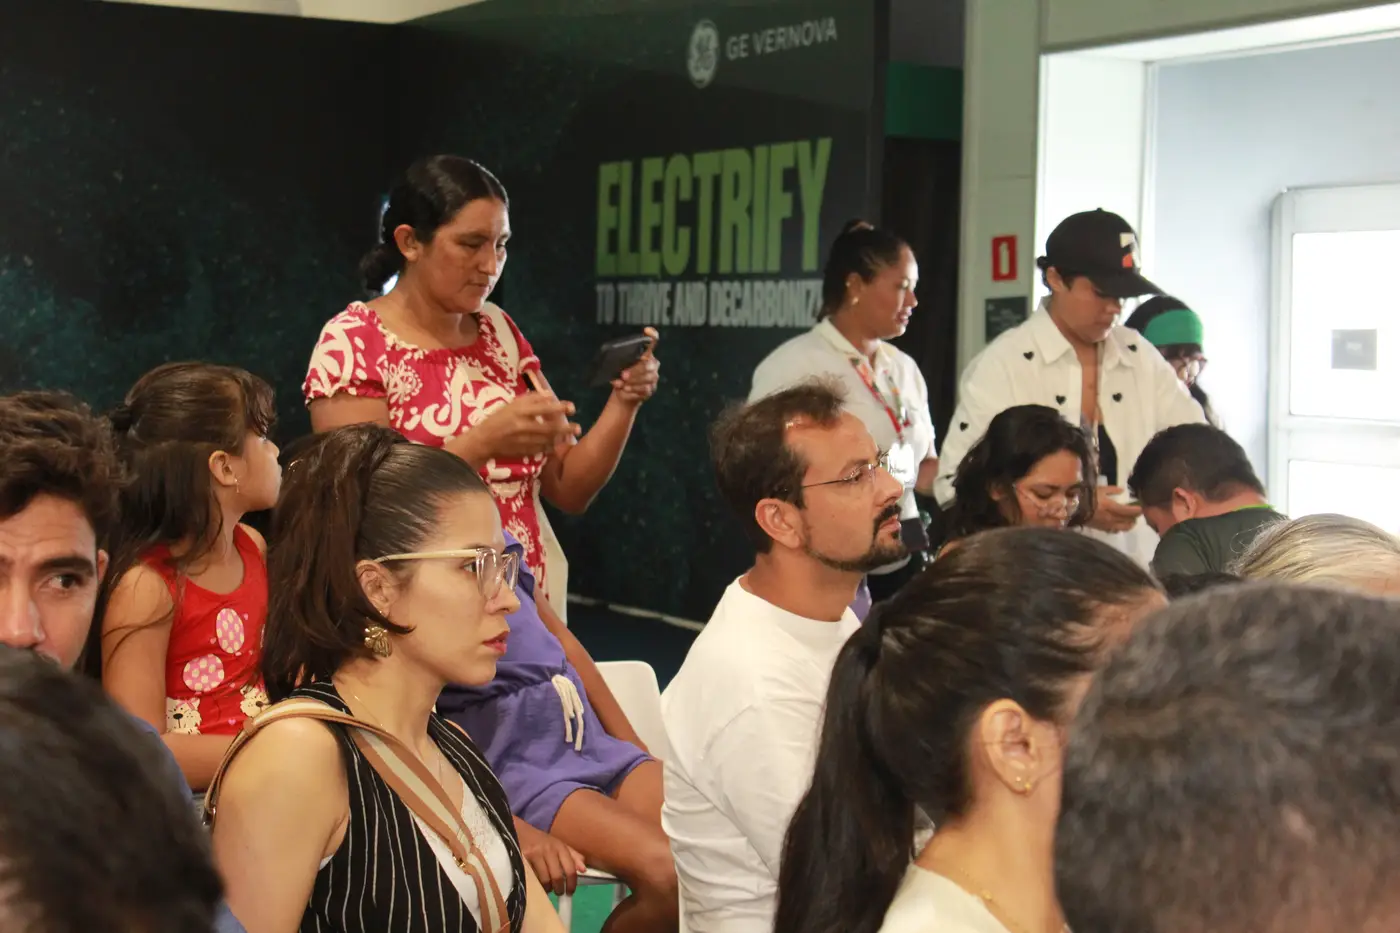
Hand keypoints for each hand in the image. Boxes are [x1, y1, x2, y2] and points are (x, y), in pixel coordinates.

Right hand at [459, 393, 580, 465]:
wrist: (484, 440)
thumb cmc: (498, 418)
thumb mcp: (512, 404)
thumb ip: (530, 399)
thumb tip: (550, 396)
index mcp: (519, 411)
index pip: (544, 408)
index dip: (560, 408)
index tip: (572, 408)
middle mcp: (522, 425)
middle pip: (549, 427)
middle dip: (566, 427)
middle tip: (578, 427)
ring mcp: (523, 440)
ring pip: (547, 439)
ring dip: (561, 438)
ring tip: (571, 435)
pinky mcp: (523, 451)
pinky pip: (541, 449)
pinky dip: (550, 446)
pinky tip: (556, 444)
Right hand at [515, 818, 585, 895]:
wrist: (519, 831)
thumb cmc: (541, 840)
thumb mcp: (558, 844)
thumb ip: (572, 856)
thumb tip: (584, 869)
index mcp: (560, 847)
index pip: (570, 868)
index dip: (572, 883)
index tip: (570, 892)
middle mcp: (549, 849)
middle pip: (557, 876)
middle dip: (559, 888)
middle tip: (558, 893)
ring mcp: (536, 854)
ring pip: (544, 879)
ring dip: (547, 888)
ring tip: (547, 889)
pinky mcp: (523, 858)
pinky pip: (532, 877)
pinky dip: (536, 884)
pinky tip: (537, 884)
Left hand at [611, 328, 660, 405]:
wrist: (625, 393)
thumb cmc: (621, 376)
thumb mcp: (618, 367)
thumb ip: (618, 366)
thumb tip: (617, 374)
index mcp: (645, 354)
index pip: (653, 341)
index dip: (652, 335)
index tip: (647, 330)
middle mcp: (652, 363)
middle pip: (648, 365)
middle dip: (636, 370)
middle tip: (624, 375)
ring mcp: (653, 377)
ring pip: (647, 378)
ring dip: (633, 381)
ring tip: (623, 384)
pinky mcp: (651, 388)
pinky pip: (645, 388)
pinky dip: (634, 389)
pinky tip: (627, 389)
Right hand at [1088, 486, 1141, 533]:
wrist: (1072, 507)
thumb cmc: (1086, 495)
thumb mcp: (1100, 489)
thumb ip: (1112, 490)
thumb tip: (1122, 490)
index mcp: (1110, 506)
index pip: (1127, 510)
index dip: (1135, 510)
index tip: (1141, 508)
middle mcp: (1110, 517)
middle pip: (1126, 520)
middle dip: (1134, 518)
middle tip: (1138, 515)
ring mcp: (1105, 524)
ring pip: (1121, 527)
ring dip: (1128, 525)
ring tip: (1132, 523)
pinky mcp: (1100, 528)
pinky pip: (1112, 531)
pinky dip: (1118, 529)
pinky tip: (1120, 527)